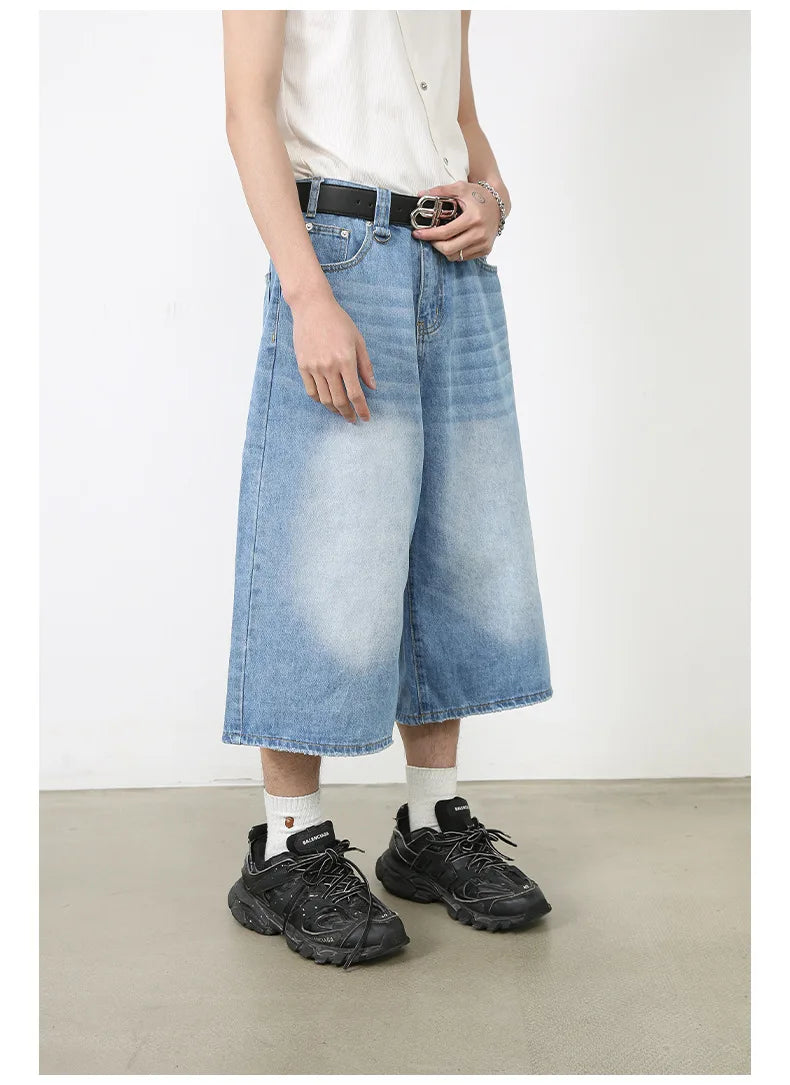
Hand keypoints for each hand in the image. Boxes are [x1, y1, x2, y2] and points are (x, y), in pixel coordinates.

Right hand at [291, 290, 374, 422]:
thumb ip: (365, 365)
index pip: (355, 394)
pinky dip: (319, 400)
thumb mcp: (358, 340)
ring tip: (340, 412)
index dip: (362, 409)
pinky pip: (311, 391)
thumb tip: (372, 387)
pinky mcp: (303, 366)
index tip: (366, 418)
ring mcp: (314, 367)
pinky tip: (326, 401)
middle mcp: (329, 367)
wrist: (312, 307)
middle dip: (348, 414)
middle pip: (339, 401)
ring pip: (324, 399)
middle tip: (353, 419)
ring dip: (334, 410)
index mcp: (346, 360)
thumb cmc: (338, 322)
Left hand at [411, 180, 505, 261]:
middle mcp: (480, 233)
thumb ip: (440, 190)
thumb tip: (420, 194)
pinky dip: (455, 252)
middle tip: (428, 238)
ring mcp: (484, 243)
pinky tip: (452, 242)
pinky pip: (464, 257)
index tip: (417, 234)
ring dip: (444, 250)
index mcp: (473, 218)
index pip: (446, 233)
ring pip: (455, 256)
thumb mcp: (460, 188)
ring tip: (440, 240)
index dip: (429, 235)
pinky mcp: (486, 250)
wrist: (499, 204)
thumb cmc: (478, 195)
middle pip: (449, 248)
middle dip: (434, 245)